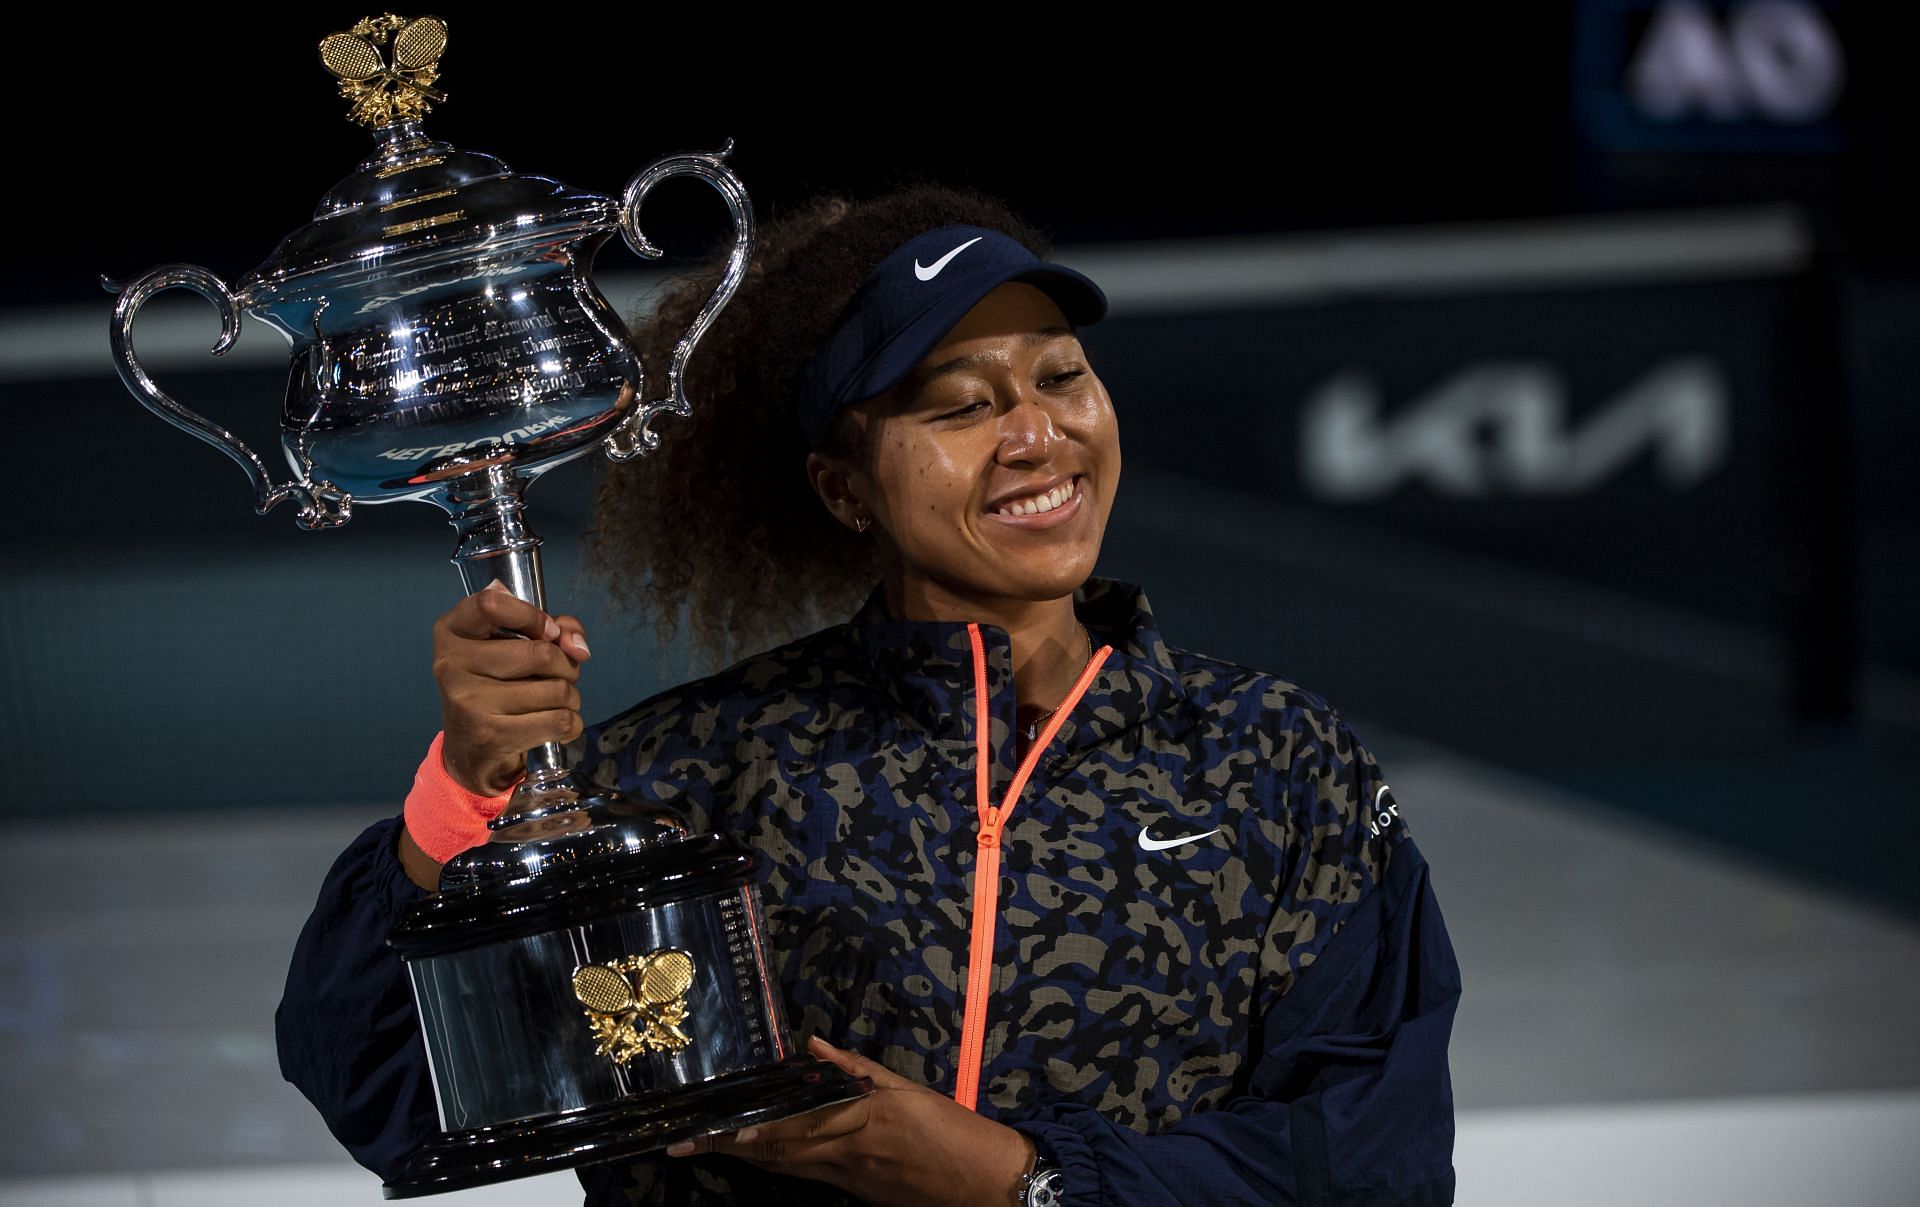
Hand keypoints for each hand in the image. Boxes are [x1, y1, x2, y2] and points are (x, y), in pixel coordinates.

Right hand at [431, 581, 591, 794]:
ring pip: (556, 689)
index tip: (549, 632)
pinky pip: (559, 721)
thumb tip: (578, 648)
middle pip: (541, 653)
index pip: (490, 604)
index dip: (533, 616)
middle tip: (558, 675)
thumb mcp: (514, 644)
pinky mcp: (491, 736)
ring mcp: (468, 702)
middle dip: (566, 665)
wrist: (470, 749)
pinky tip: (558, 724)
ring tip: (556, 702)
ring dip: (571, 696)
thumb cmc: (497, 685)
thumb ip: (553, 628)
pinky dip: (572, 723)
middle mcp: (451, 664)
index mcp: (452, 631)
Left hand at [667, 1037, 1033, 1206]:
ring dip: (743, 1160)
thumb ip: (856, 1069)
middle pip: (776, 1154)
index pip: (794, 1127)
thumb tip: (813, 1046)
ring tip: (703, 1150)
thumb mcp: (906, 1090)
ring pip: (784, 1168)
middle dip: (728, 1149)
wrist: (982, 1185)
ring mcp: (847, 1180)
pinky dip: (776, 1165)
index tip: (715, 1128)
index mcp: (861, 1123)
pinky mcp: (854, 1193)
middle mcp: (845, 1156)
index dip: (753, 1131)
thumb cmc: (950, 1131)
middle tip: (683, 1145)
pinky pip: (805, 1175)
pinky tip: (756, 1159)